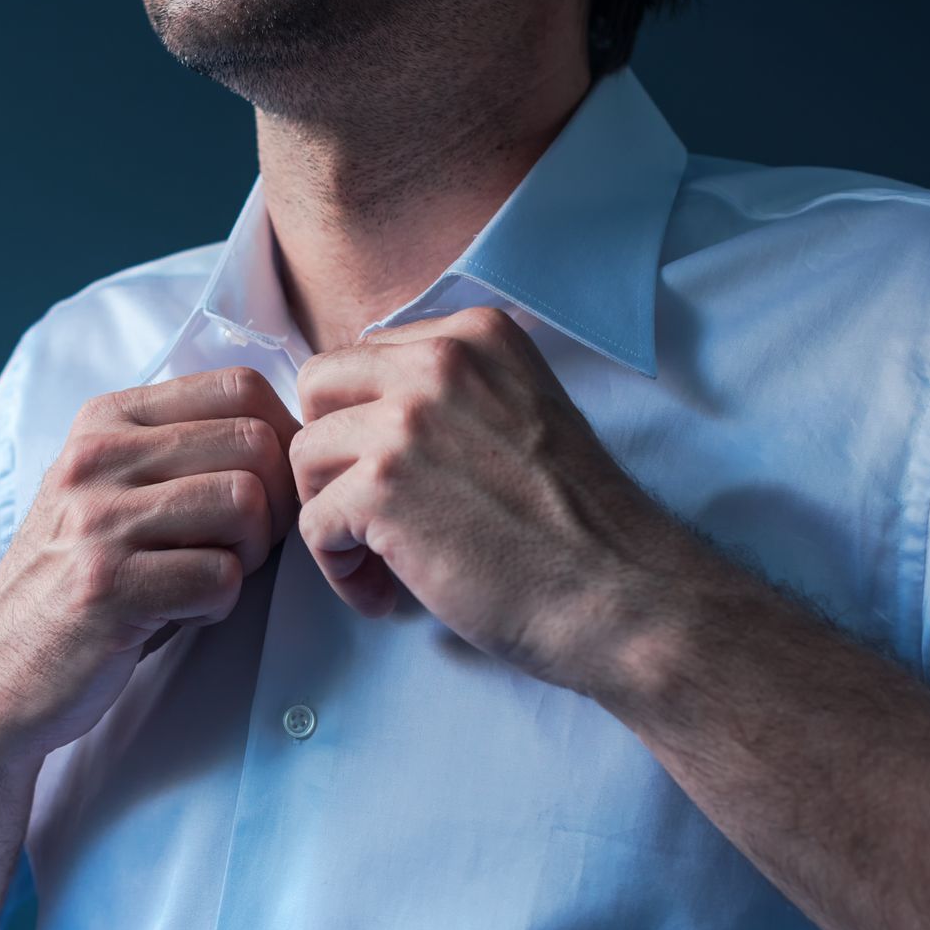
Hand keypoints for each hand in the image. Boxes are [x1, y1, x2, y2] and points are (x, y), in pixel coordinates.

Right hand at [0, 365, 299, 759]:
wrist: (1, 672)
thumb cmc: (80, 579)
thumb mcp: (113, 491)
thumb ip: (182, 450)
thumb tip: (290, 431)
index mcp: (104, 421)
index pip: (238, 386)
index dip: (281, 440)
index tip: (268, 489)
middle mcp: (95, 458)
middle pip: (255, 444)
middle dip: (273, 505)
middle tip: (240, 548)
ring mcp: (96, 521)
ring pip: (245, 503)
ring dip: (248, 555)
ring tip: (206, 578)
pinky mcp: (106, 588)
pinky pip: (221, 578)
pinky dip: (219, 606)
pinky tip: (180, 613)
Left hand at [289, 305, 686, 691]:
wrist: (624, 595)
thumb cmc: (577, 525)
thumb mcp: (521, 412)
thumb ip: (452, 395)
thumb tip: (363, 414)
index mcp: (476, 335)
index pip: (364, 358)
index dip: (363, 424)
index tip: (397, 478)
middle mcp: (439, 361)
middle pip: (318, 389)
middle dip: (329, 455)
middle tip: (365, 514)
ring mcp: (408, 421)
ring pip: (305, 456)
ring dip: (332, 517)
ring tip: (379, 564)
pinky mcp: (384, 487)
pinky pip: (313, 523)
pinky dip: (338, 570)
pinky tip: (382, 595)